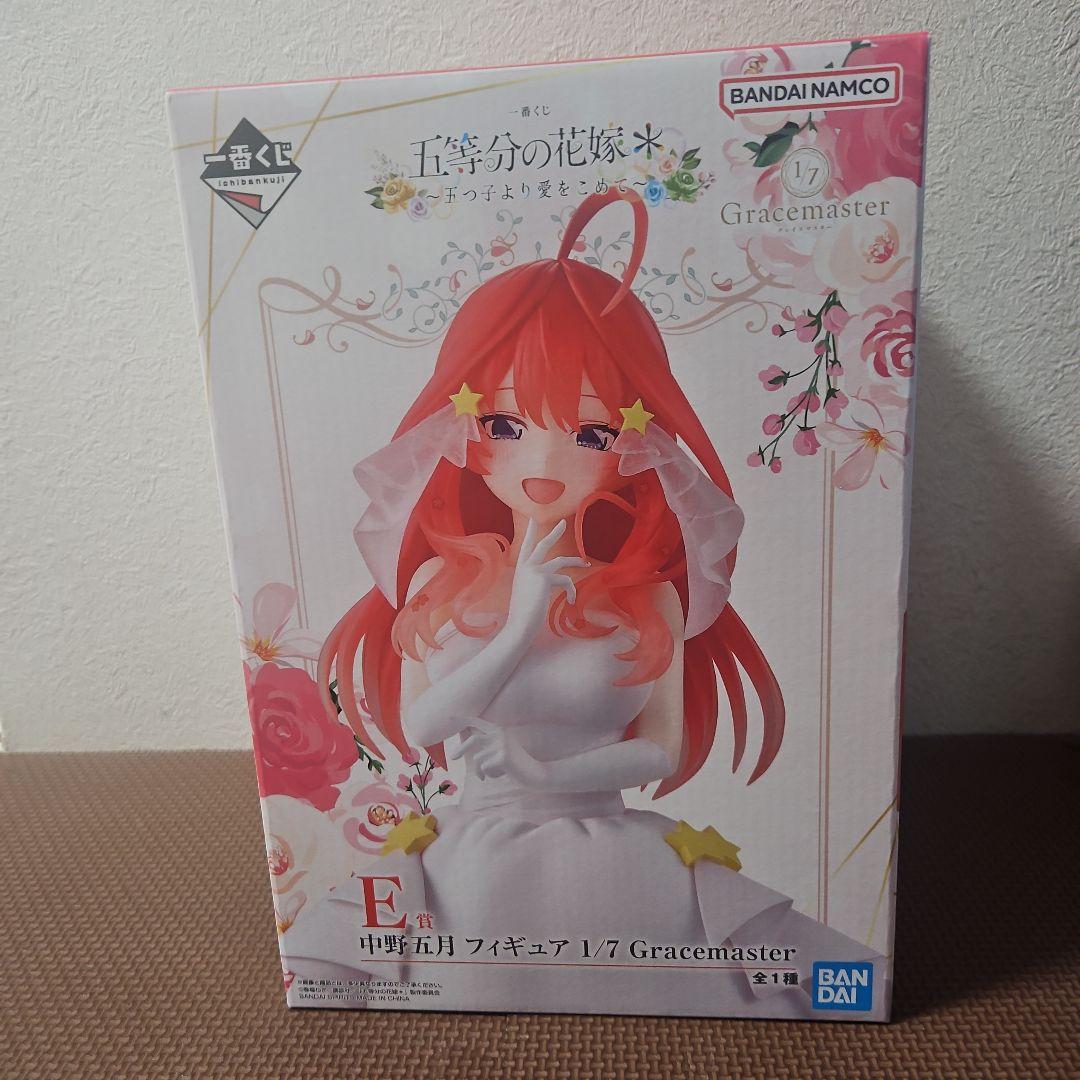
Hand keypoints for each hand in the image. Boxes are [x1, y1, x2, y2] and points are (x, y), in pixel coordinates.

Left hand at [448, 719, 548, 786]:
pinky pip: (485, 768)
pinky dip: (490, 775)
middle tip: (453, 758)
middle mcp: (500, 734)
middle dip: (460, 749)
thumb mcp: (501, 749)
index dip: (462, 720)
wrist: (535, 773)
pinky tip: (503, 775)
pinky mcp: (503, 757)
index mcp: (498, 730)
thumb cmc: (516, 764)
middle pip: (473, 741)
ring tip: (487, 776)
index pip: (477, 722)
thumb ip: (487, 744)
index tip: (449, 718)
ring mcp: (502, 744)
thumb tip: (466, 744)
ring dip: (481, 771)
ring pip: (478, 759)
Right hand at [505, 518, 587, 638]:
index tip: (533, 519)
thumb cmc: (523, 615)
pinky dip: (572, 590)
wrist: (520, 625)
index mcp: (521, 570)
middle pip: (543, 544)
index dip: (530, 532)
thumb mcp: (526, 593)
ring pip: (560, 560)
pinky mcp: (544, 578)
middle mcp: (526, 567)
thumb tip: (548, 580)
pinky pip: (566, 580)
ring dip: (575, 562)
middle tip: (563, 522)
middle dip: (555, 532)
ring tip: (586, 564)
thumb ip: (534, 583)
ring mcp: (534, 570)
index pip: (526, 547)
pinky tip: (571, 601)